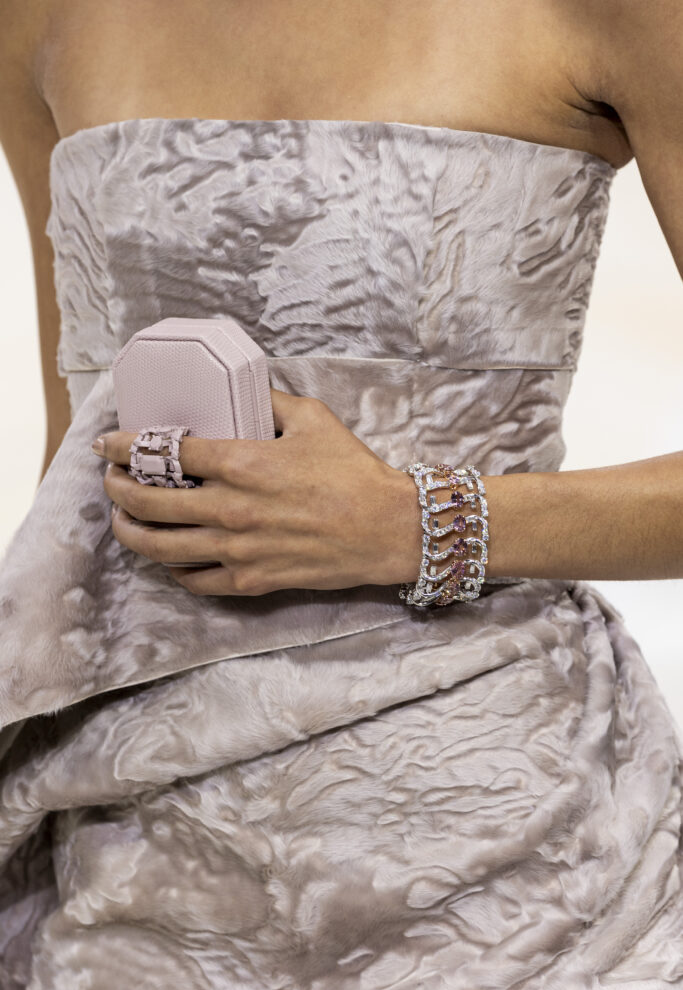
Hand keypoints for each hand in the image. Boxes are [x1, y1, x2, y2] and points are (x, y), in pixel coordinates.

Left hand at [92, 389, 422, 595]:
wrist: (388, 528)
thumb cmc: (354, 472)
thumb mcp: (312, 419)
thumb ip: (268, 401)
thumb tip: (243, 390)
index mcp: (241, 463)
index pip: (164, 452)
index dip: (125, 446)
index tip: (107, 444)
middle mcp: (230, 508)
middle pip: (149, 501)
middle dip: (117, 489)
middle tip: (110, 480)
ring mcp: (238, 549)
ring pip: (161, 547)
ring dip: (131, 531)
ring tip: (122, 520)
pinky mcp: (252, 579)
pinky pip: (195, 581)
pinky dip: (173, 570)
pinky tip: (169, 560)